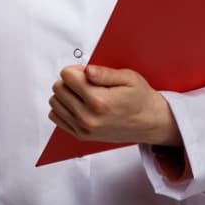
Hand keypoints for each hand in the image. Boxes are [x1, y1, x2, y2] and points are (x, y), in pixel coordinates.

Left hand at [48, 65, 181, 145]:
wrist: (149, 123)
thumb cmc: (140, 99)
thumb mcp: (128, 78)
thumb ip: (105, 73)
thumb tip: (86, 70)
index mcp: (99, 101)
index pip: (67, 76)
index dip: (77, 70)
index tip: (87, 73)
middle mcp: (88, 117)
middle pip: (58, 88)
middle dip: (70, 81)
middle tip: (87, 82)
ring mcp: (83, 128)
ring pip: (55, 102)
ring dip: (65, 94)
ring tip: (83, 94)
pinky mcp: (81, 135)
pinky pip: (56, 116)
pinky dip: (63, 107)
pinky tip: (78, 104)